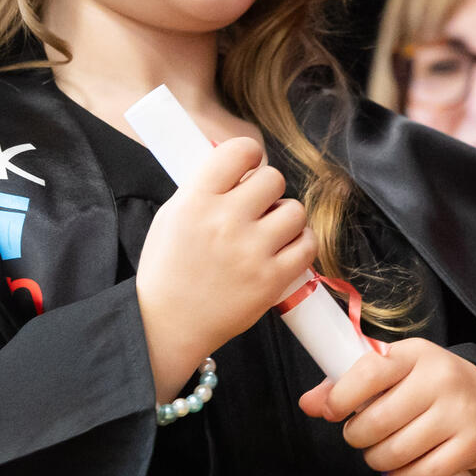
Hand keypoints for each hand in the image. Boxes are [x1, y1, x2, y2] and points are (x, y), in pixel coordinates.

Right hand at [137, 136, 317, 397]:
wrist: (168, 324)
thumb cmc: (168, 270)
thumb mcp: (171, 216)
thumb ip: (204, 188)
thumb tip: (239, 167)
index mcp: (195, 200)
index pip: (239, 151)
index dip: (250, 155)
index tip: (250, 166)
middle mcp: (225, 221)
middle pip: (272, 178)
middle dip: (266, 190)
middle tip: (255, 207)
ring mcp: (251, 251)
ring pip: (295, 210)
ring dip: (284, 217)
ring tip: (268, 232)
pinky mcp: (272, 280)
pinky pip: (307, 245)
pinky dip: (299, 243)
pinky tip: (283, 248)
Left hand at [298, 338, 475, 475]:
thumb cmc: (424, 384)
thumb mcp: (392, 371)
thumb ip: (346, 383)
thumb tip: (307, 404)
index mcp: (414, 353)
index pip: (370, 372)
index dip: (341, 397)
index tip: (330, 412)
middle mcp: (440, 378)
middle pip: (379, 421)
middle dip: (357, 436)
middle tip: (359, 436)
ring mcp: (459, 412)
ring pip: (398, 451)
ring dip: (376, 460)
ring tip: (378, 453)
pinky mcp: (472, 444)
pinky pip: (424, 473)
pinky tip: (397, 471)